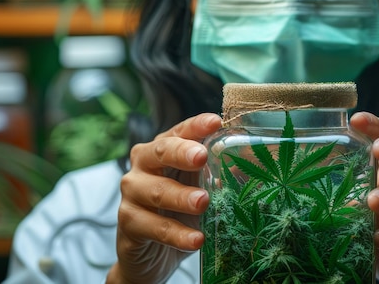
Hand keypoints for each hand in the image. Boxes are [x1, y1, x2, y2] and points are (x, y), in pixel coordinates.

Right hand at [107, 113, 221, 283]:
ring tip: (202, 202)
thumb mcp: (202, 189)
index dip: (197, 126)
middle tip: (202, 157)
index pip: (180, 131)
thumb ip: (221, 173)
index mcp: (163, 150)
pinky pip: (153, 227)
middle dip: (181, 152)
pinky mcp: (129, 224)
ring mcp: (132, 194)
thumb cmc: (181, 213)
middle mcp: (143, 166)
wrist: (153, 256)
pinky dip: (176, 234)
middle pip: (160, 151)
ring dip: (180, 197)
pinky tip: (196, 239)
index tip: (215, 123)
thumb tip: (250, 161)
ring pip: (156, 192)